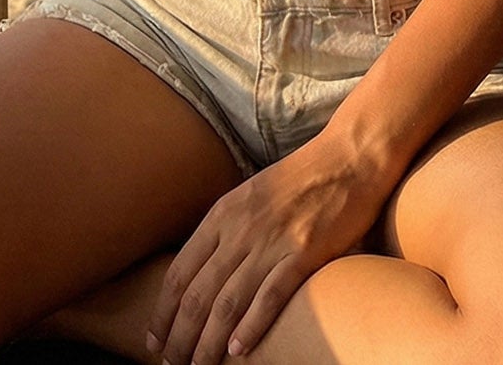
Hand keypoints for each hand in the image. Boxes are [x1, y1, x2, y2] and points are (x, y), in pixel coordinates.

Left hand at [146, 137, 383, 364]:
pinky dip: (250, 327)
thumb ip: (226, 229)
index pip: (179, 272)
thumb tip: (203, 272)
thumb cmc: (299, 179)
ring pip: (228, 303)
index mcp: (223, 214)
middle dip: (180, 336)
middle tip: (172, 363)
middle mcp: (240, 229)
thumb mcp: (250, 195)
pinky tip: (238, 352)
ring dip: (209, 342)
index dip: (163, 312)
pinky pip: (270, 297)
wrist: (348, 158)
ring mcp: (271, 241)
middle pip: (198, 294)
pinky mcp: (303, 253)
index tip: (155, 339)